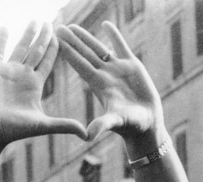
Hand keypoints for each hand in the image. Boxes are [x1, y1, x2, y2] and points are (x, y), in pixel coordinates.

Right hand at [0, 23, 86, 149]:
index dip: (56, 48)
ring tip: (35, 20)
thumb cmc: (14, 130)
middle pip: (37, 50)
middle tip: (52, 23)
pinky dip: (1, 39)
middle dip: (45, 36)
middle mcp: (22, 75)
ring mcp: (8, 71)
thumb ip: (65, 125)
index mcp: (35, 84)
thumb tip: (87, 135)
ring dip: (28, 33)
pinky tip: (5, 27)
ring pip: (21, 47)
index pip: (48, 60)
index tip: (64, 35)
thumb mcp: (44, 125)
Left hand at [56, 22, 161, 141]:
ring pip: (99, 48)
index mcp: (98, 84)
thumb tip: (87, 136)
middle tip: (58, 28)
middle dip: (72, 41)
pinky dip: (114, 35)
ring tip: (73, 26)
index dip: (68, 51)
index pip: (79, 64)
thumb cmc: (130, 125)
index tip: (56, 40)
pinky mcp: (132, 66)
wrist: (146, 123)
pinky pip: (121, 46)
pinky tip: (105, 24)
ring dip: (86, 37)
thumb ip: (102, 125)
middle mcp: (104, 74)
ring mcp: (117, 69)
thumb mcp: (114, 122)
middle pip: (84, 54)